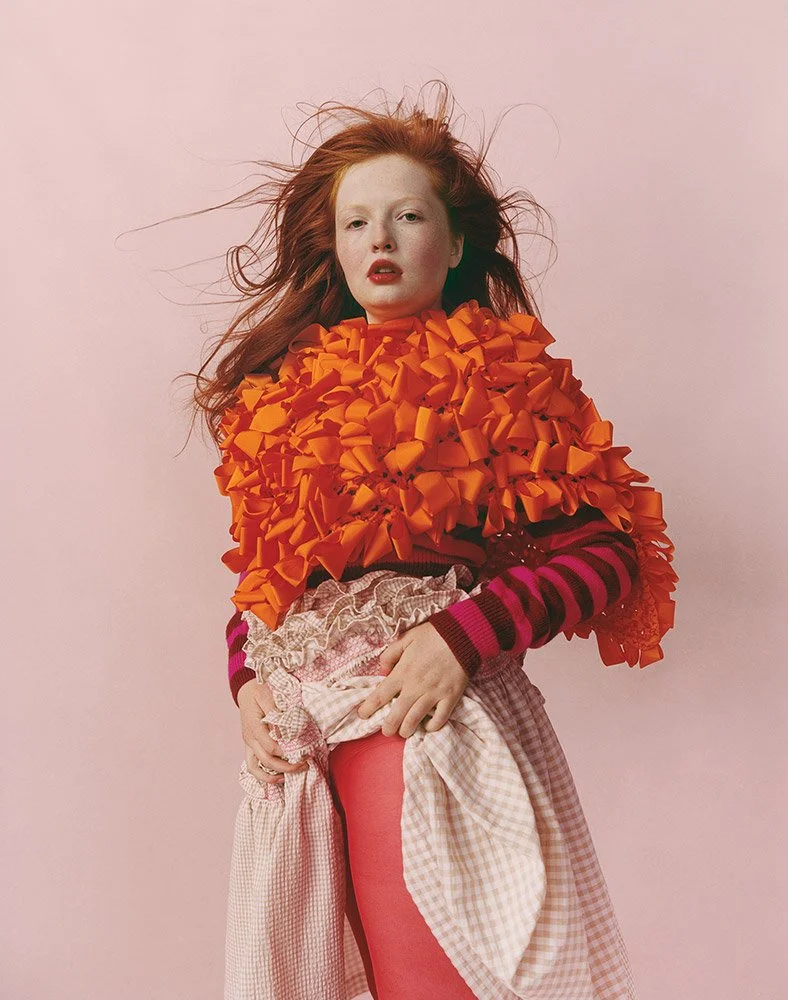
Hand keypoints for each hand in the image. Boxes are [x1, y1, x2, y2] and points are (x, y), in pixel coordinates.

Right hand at [237, 677, 307, 784]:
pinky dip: (264, 775)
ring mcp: (249, 745)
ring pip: (256, 768)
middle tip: (304, 765)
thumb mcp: (266, 694)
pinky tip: (278, 776)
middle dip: (286, 767)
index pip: (271, 747)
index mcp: (254, 727)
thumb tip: (287, 724)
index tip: (303, 753)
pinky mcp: (250, 747)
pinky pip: (253, 766)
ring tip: (289, 777)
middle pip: (266, 761)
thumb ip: (275, 709)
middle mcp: (249, 739)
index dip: (287, 753)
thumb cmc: (257, 691)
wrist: (245, 692)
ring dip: (272, 776)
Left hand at [355, 621, 470, 737]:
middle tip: (386, 731)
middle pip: (396, 714)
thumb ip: (390, 654)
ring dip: (406, 730)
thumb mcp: (406, 638)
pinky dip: (432, 727)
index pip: (380, 695)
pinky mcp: (450, 697)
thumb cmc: (433, 635)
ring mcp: (434, 693)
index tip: (362, 715)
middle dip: (388, 727)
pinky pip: (440, 719)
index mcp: (403, 672)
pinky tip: (427, 727)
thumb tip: (382, 671)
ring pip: (415, 720)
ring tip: (403, 732)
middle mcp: (416, 686)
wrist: (463, 635)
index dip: (368, 708)